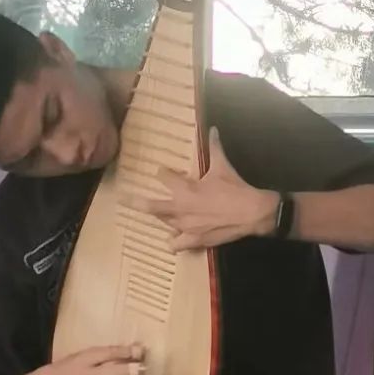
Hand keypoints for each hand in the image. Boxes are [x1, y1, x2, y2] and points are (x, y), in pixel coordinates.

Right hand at [29, 344, 144, 374]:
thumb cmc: (68, 368)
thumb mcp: (81, 357)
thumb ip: (102, 356)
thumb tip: (130, 351)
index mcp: (84, 358)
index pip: (106, 353)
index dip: (123, 352)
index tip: (140, 351)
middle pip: (106, 372)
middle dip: (124, 370)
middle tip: (142, 369)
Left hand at [127, 128, 278, 250]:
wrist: (252, 213)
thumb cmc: (235, 189)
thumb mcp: (223, 167)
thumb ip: (215, 147)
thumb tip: (213, 129)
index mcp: (185, 189)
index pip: (164, 177)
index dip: (162, 173)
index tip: (161, 171)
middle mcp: (180, 208)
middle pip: (150, 206)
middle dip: (134, 202)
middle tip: (122, 199)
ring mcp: (185, 226)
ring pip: (163, 223)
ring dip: (162, 217)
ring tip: (162, 214)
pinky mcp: (195, 240)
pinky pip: (176, 245)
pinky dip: (173, 243)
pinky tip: (173, 240)